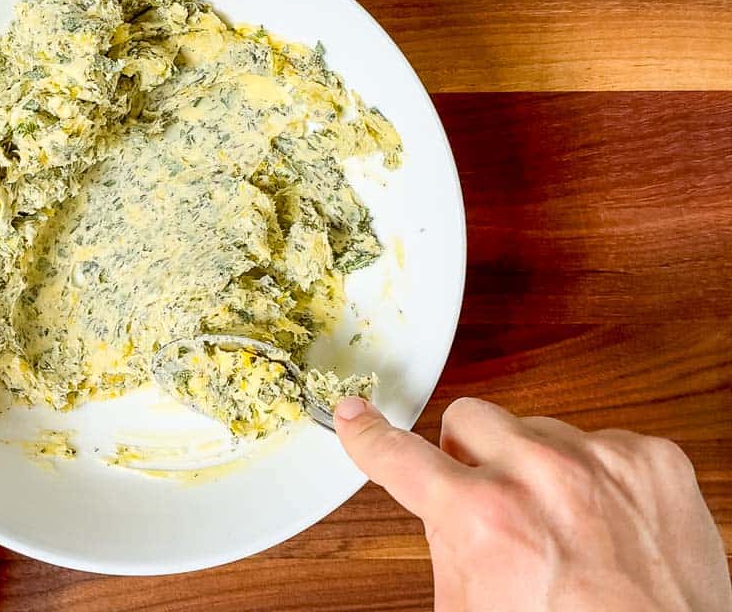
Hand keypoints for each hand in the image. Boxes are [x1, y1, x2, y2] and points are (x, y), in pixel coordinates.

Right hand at [334, 396, 730, 610]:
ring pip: (537, 427)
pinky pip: (601, 441)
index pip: (399, 454)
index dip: (368, 436)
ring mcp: (600, 459)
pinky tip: (606, 521)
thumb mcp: (468, 606)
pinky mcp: (652, 459)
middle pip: (469, 418)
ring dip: (538, 466)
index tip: (356, 416)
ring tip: (564, 525)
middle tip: (492, 501)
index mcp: (481, 515)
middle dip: (471, 456)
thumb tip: (432, 506)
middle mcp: (538, 474)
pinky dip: (598, 476)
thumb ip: (445, 541)